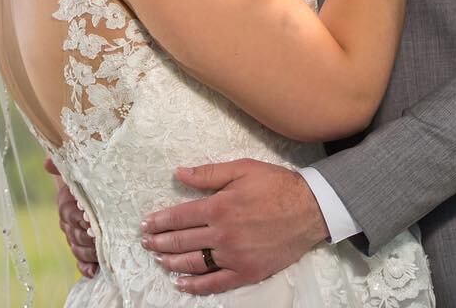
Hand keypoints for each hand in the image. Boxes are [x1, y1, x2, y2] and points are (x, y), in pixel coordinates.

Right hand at [47, 156, 98, 278]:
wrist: (99, 190)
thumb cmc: (91, 179)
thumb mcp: (81, 171)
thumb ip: (64, 166)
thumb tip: (46, 163)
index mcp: (67, 204)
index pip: (68, 214)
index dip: (78, 218)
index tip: (89, 219)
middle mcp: (69, 223)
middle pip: (73, 235)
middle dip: (86, 238)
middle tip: (98, 237)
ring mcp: (76, 238)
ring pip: (77, 250)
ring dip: (88, 253)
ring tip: (100, 253)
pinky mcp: (85, 251)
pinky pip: (81, 263)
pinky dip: (86, 268)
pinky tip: (93, 272)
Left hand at [140, 159, 327, 295]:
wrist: (310, 209)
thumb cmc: (276, 185)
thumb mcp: (242, 169)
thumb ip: (208, 174)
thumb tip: (179, 173)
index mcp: (219, 207)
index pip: (179, 216)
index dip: (159, 221)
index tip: (145, 223)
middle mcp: (222, 234)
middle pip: (181, 240)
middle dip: (159, 241)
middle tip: (145, 242)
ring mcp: (234, 256)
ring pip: (194, 262)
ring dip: (171, 261)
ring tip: (158, 258)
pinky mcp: (247, 272)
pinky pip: (215, 282)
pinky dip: (195, 285)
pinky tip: (181, 282)